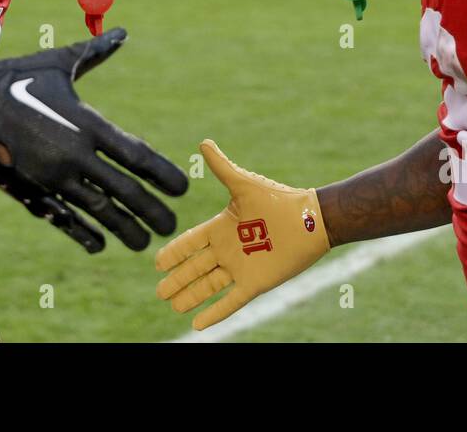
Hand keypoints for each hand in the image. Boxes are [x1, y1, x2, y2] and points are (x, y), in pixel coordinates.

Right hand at [0, 27, 186, 251]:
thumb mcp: (59, 61)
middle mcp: (73, 155)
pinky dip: (83, 232)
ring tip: (143, 241)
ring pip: (97, 210)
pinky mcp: (30, 190)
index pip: (136, 155)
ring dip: (123, 228)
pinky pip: (63, 217)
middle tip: (171, 224)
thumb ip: (95, 52)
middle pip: (123, 190)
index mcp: (86, 123)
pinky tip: (100, 243)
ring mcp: (51, 177)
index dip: (162, 174)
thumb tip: (122, 31)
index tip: (182, 188)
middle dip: (151, 209)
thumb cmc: (17, 76)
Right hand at [155, 140, 330, 329]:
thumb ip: (222, 167)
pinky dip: (214, 314)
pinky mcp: (255, 284)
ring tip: (173, 306)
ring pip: (208, 287)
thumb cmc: (278, 199)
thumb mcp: (244, 185)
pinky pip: (230, 302)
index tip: (156, 263)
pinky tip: (198, 326)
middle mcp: (228, 249)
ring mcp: (240, 268)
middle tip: (159, 292)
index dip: (174, 252)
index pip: (190, 242)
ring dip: (190, 297)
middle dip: (176, 280)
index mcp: (222, 227)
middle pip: (195, 268)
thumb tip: (204, 142)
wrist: (310, 221)